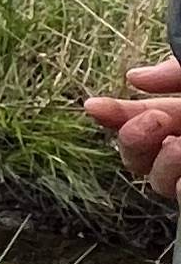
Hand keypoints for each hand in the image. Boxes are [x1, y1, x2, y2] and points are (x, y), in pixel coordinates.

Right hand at [82, 54, 180, 202]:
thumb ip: (171, 71)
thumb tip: (132, 78)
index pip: (142, 116)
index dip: (114, 113)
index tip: (92, 106)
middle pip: (138, 153)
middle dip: (133, 138)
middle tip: (154, 119)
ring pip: (157, 181)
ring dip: (161, 166)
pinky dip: (180, 192)